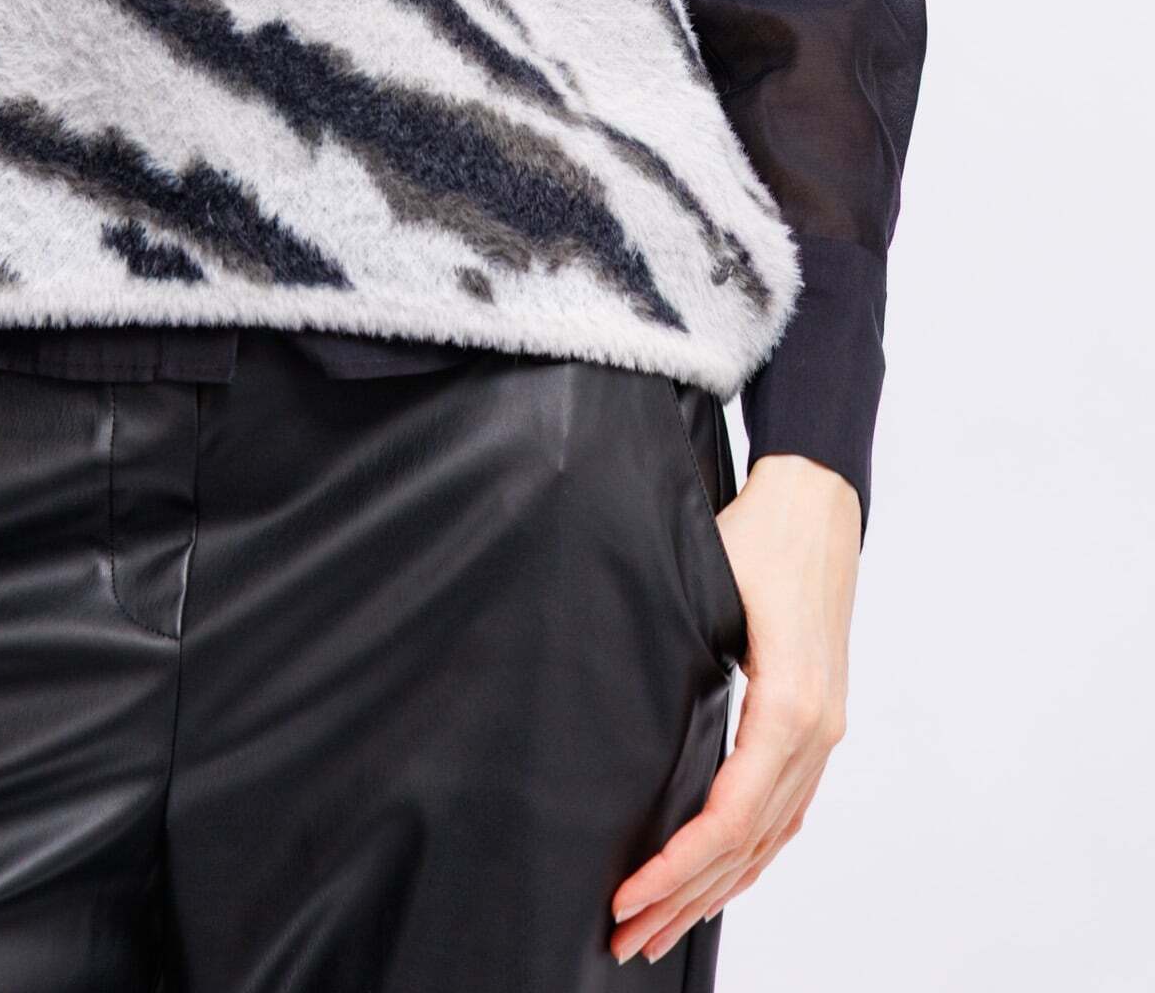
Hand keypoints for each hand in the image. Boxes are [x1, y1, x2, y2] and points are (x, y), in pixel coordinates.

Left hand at [609, 451, 859, 964]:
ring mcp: (822, 736)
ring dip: (715, 890)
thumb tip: (622, 710)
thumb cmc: (756, 535)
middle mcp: (816, 734)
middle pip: (749, 844)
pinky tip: (714, 882)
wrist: (816, 504)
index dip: (678, 864)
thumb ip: (677, 651)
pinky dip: (747, 858)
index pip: (732, 814)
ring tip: (659, 929)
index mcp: (791, 705)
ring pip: (770, 840)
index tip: (626, 895)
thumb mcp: (708, 584)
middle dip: (686, 900)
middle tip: (626, 940)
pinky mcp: (816, 728)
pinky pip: (783, 814)